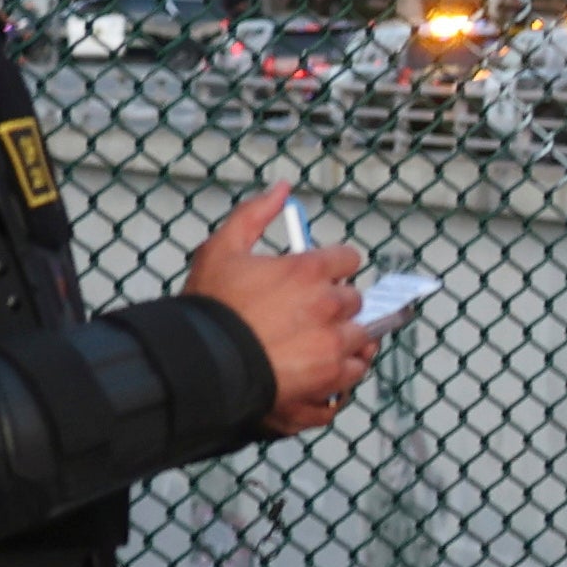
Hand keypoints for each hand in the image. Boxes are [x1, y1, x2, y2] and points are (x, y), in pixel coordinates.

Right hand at [192, 185, 369, 433]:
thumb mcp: (222, 248)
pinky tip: (326, 367)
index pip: (349, 259)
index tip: (323, 274)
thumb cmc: (211, 309)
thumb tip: (282, 189)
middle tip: (312, 311)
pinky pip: (355, 371)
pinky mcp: (331, 377)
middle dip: (338, 303)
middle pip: (355, 298)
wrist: (204, 363)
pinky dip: (344, 370)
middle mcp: (328, 305)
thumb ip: (254, 213)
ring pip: (362, 335)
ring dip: (347, 336)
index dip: (335, 265)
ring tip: (320, 341)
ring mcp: (333, 343)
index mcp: (308, 270)